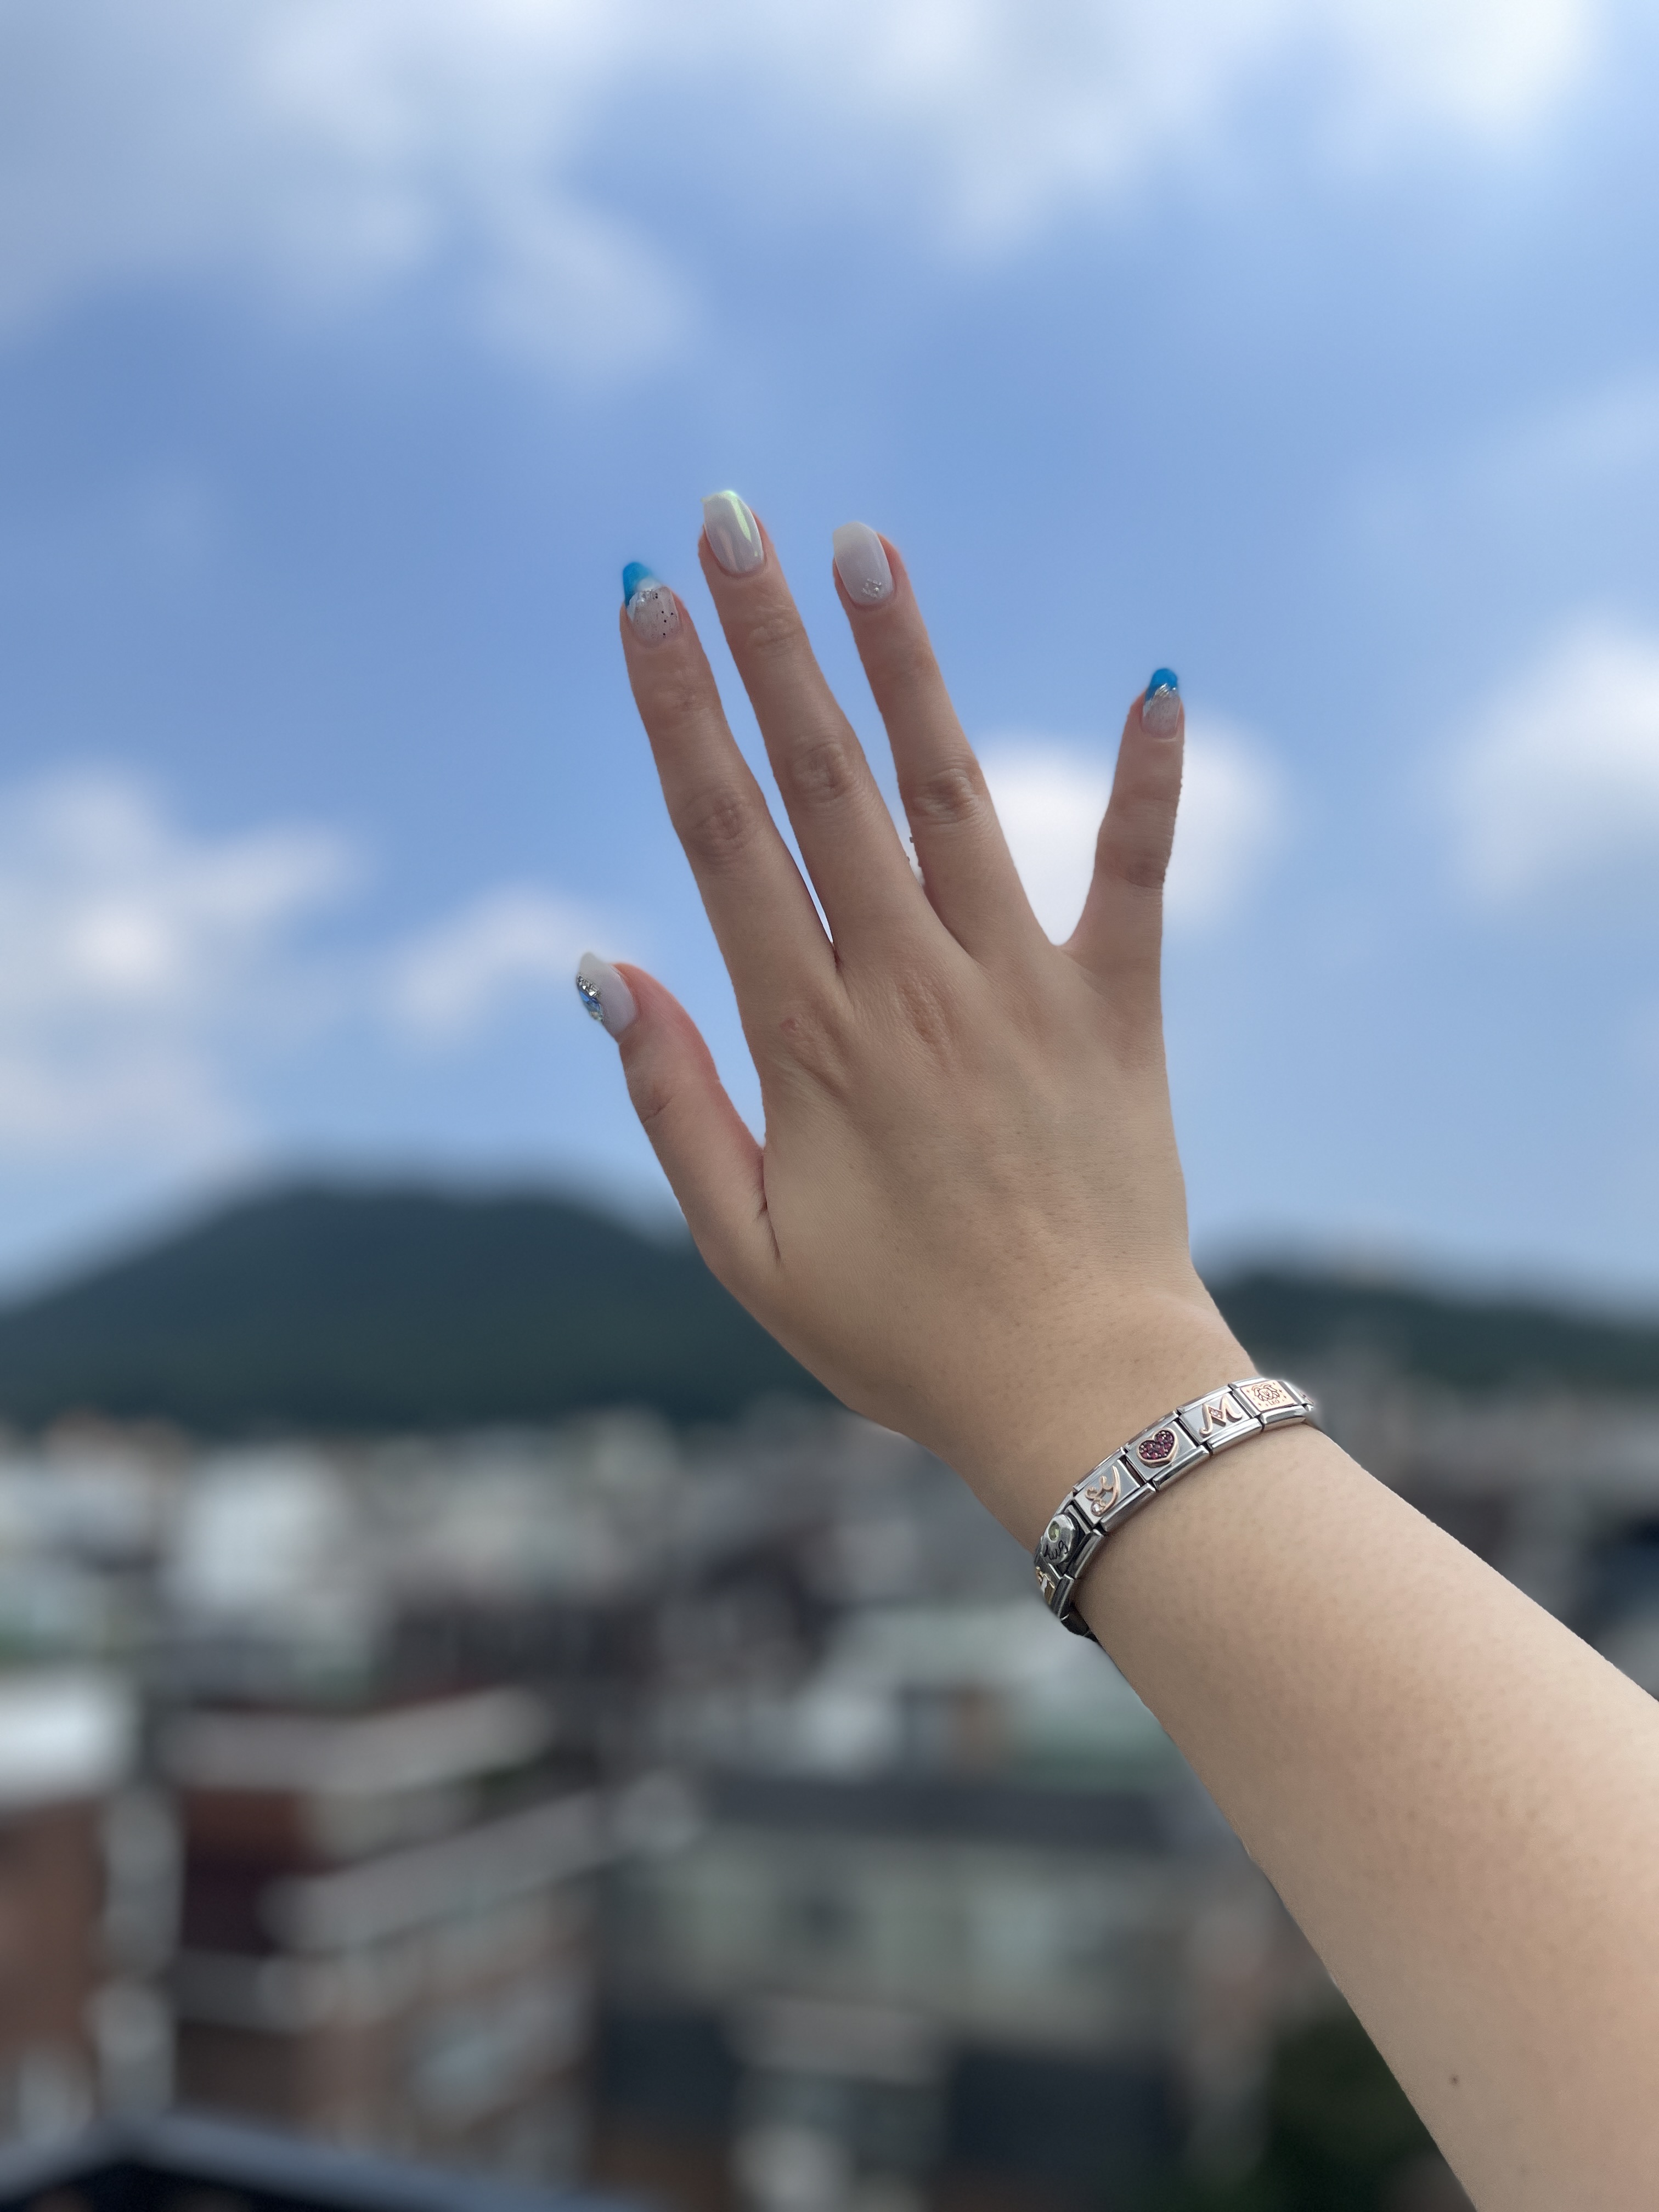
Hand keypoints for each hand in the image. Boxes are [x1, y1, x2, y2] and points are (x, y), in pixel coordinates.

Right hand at [595, 501, 1243, 1539]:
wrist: (1079, 1394)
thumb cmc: (901, 1334)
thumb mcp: (746, 1249)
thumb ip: (674, 1104)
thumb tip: (605, 967)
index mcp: (809, 1041)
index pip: (724, 838)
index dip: (677, 710)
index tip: (644, 601)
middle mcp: (909, 986)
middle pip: (822, 781)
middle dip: (767, 642)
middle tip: (729, 517)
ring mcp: (1019, 987)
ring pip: (948, 793)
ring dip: (904, 664)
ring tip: (864, 548)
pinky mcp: (1117, 1007)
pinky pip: (1137, 873)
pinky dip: (1146, 779)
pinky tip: (1159, 677)